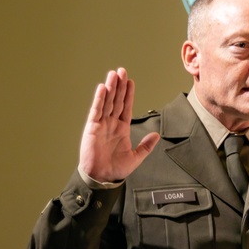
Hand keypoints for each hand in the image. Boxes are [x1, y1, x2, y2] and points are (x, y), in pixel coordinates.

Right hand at [78, 68, 159, 182]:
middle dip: (119, 86)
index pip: (126, 107)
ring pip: (106, 102)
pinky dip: (99, 99)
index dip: (128, 94)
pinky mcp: (92, 128)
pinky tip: (102, 88)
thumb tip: (156, 135)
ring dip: (110, 88)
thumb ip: (146, 146)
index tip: (130, 82)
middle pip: (116, 100)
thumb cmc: (116, 169)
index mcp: (122, 128)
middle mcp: (111, 124)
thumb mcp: (136, 157)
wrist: (102, 178)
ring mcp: (101, 124)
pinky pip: (96, 111)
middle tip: (122, 71)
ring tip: (113, 74)